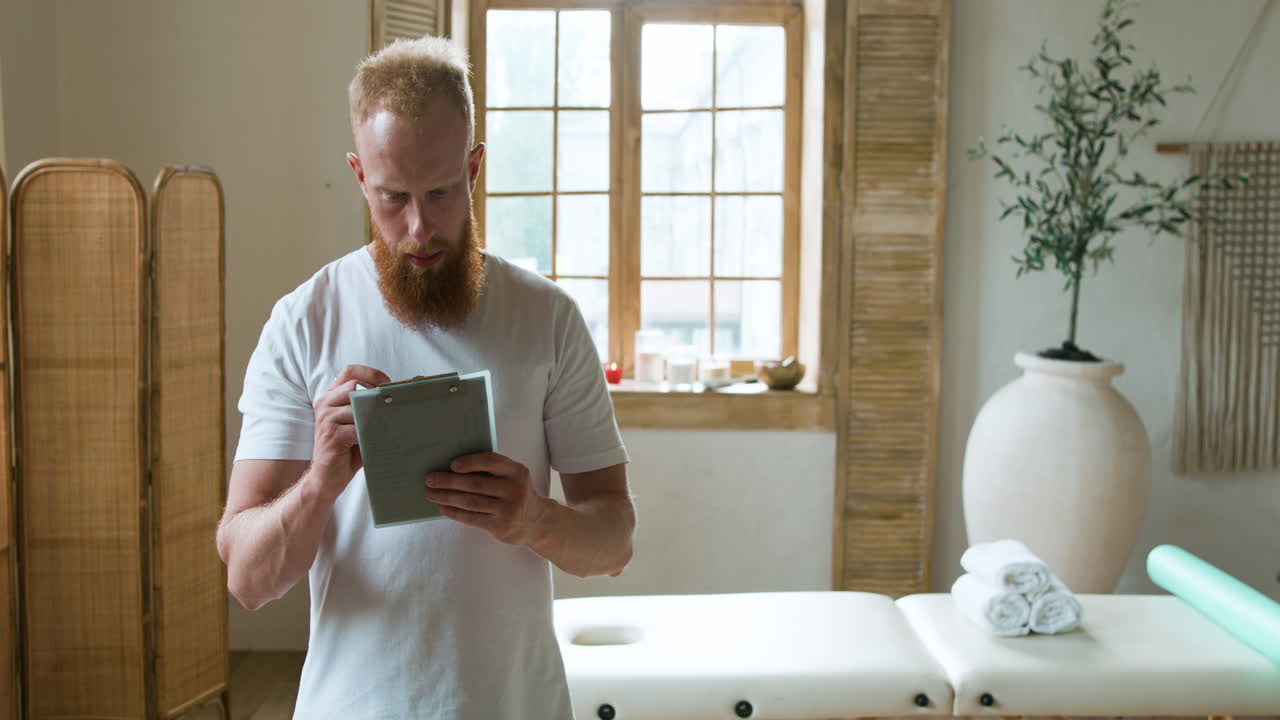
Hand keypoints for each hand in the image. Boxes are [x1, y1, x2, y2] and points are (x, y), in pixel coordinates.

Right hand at [310, 364, 390, 498]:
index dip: (372, 374)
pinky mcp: (331, 436)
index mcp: (331, 397)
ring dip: (376, 416)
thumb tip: (398, 397)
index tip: (389, 385)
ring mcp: (326, 419)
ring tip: (387, 426)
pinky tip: (377, 441)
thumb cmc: (346, 450)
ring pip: (358, 406)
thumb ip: (368, 408)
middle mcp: (325, 404)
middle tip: (393, 407)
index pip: (350, 371)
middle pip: (355, 385)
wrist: (325, 478)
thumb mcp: (356, 423)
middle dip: (377, 396)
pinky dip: (371, 434)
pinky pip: (357, 428)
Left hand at [425, 452, 547, 544]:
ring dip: (446, 497)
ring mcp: (508, 510)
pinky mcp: (500, 526)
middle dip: (449, 481)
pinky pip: (471, 518)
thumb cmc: (516, 493)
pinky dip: (454, 512)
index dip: (470, 462)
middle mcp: (515, 490)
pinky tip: (443, 507)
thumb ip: (493, 470)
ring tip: (430, 493)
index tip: (452, 465)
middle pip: (475, 483)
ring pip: (470, 502)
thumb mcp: (514, 477)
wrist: (536, 521)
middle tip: (430, 479)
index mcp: (517, 471)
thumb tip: (454, 466)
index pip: (491, 461)